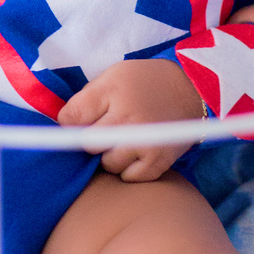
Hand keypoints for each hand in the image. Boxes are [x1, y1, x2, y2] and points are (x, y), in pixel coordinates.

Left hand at [57, 58, 205, 181]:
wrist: (192, 89)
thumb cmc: (145, 81)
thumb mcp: (112, 76)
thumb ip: (85, 99)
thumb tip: (60, 126)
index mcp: (111, 93)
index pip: (70, 119)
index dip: (72, 121)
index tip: (81, 119)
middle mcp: (127, 120)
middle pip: (87, 144)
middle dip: (92, 138)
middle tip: (107, 127)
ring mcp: (143, 144)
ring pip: (106, 164)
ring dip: (109, 155)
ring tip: (123, 139)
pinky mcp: (158, 161)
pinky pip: (128, 177)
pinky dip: (127, 169)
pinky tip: (134, 152)